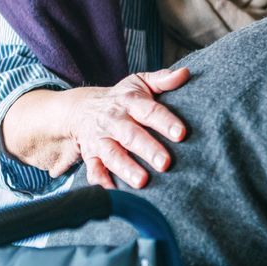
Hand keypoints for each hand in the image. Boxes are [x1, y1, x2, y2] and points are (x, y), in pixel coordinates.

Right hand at [5, 67, 190, 188]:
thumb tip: (185, 73)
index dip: (164, 121)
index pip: (149, 111)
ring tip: (143, 182)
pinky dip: (100, 181)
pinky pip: (93, 169)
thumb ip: (162, 80)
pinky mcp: (90, 154)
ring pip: (112, 154)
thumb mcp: (139, 83)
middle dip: (148, 149)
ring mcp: (99, 139)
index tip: (181, 133)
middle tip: (165, 163)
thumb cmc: (121, 98)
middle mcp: (113, 121)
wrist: (81, 108)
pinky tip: (113, 192)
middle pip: (131, 135)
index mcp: (129, 102)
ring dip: (126, 168)